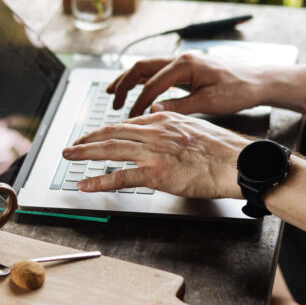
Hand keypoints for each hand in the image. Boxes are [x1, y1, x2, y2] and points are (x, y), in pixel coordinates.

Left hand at [61, 111, 250, 198]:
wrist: (236, 162)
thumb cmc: (223, 149)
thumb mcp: (195, 127)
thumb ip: (175, 127)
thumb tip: (164, 127)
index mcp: (164, 120)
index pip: (127, 123)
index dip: (107, 130)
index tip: (96, 136)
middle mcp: (154, 132)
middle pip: (112, 132)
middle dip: (88, 138)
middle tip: (73, 145)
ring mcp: (153, 152)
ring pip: (110, 149)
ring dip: (84, 153)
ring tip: (69, 157)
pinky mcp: (155, 173)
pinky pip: (120, 176)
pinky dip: (99, 180)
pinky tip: (86, 184)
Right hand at [109, 52, 268, 117]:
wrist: (256, 81)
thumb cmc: (238, 90)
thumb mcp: (209, 102)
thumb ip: (179, 106)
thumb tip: (152, 112)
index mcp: (185, 64)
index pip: (152, 83)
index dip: (138, 101)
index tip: (130, 118)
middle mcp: (180, 59)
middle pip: (141, 68)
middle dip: (124, 85)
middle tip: (113, 102)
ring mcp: (181, 62)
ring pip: (146, 68)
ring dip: (129, 80)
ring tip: (112, 94)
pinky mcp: (185, 69)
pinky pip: (156, 73)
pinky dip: (142, 81)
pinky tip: (134, 91)